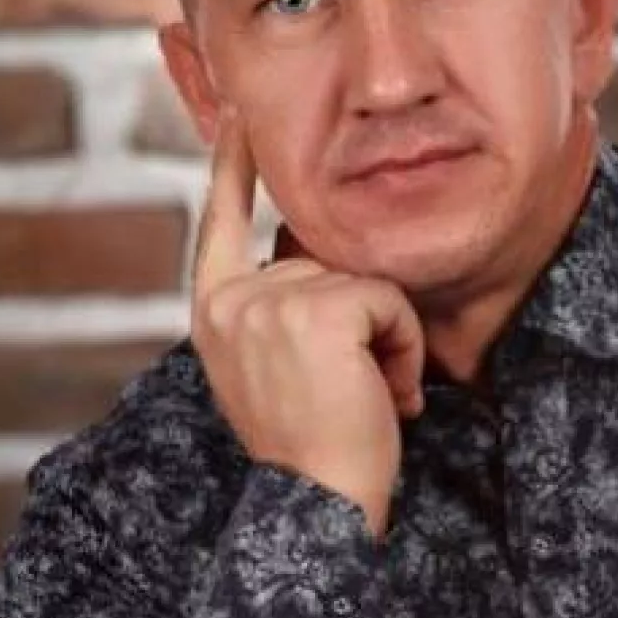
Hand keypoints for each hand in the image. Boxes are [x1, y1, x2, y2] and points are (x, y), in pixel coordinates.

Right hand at [191, 108, 425, 537]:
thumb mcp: (273, 368)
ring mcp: (269, 301)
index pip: (218, 219)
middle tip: (356, 389)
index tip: (235, 112)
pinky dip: (403, 345)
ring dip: (387, 338)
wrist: (318, 505)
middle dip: (360, 320)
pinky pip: (387, 298)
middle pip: (323, 259)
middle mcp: (230, 299)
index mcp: (214, 310)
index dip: (230, 164)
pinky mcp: (316, 310)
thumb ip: (279, 311)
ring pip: (362, 280)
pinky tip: (387, 395)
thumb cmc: (310, 446)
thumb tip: (320, 265)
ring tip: (370, 397)